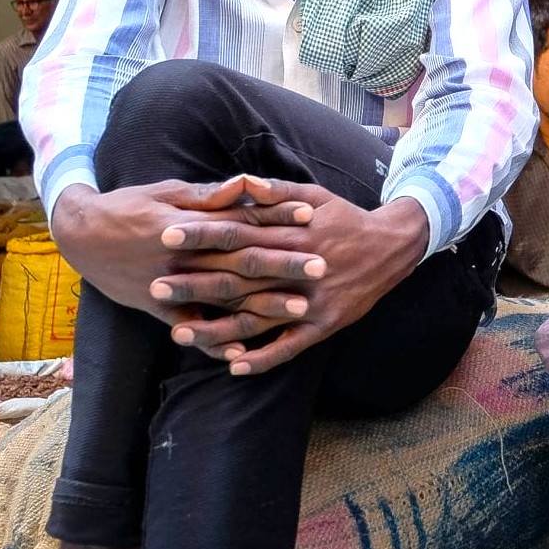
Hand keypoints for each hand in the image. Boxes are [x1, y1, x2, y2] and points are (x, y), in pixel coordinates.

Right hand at [50, 177, 320, 319]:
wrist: (78, 234)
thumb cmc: (128, 205)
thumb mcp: (166, 190)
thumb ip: (207, 194)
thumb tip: (245, 184)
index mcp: (188, 222)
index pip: (242, 219)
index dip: (276, 217)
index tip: (311, 217)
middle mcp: (183, 255)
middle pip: (241, 260)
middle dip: (283, 264)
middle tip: (321, 267)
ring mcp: (170, 283)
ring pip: (224, 297)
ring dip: (263, 304)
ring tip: (300, 309)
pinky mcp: (156, 307)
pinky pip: (189, 327)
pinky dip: (214, 339)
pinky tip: (243, 351)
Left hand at [154, 178, 428, 374]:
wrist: (393, 247)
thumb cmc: (346, 218)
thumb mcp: (317, 195)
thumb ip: (278, 191)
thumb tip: (242, 183)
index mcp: (292, 234)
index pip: (238, 233)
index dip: (202, 234)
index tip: (167, 235)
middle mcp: (298, 268)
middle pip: (239, 278)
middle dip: (195, 282)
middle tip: (155, 286)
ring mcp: (311, 301)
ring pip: (257, 318)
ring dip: (217, 328)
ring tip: (179, 332)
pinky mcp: (324, 325)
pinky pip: (290, 346)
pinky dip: (262, 358)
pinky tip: (232, 365)